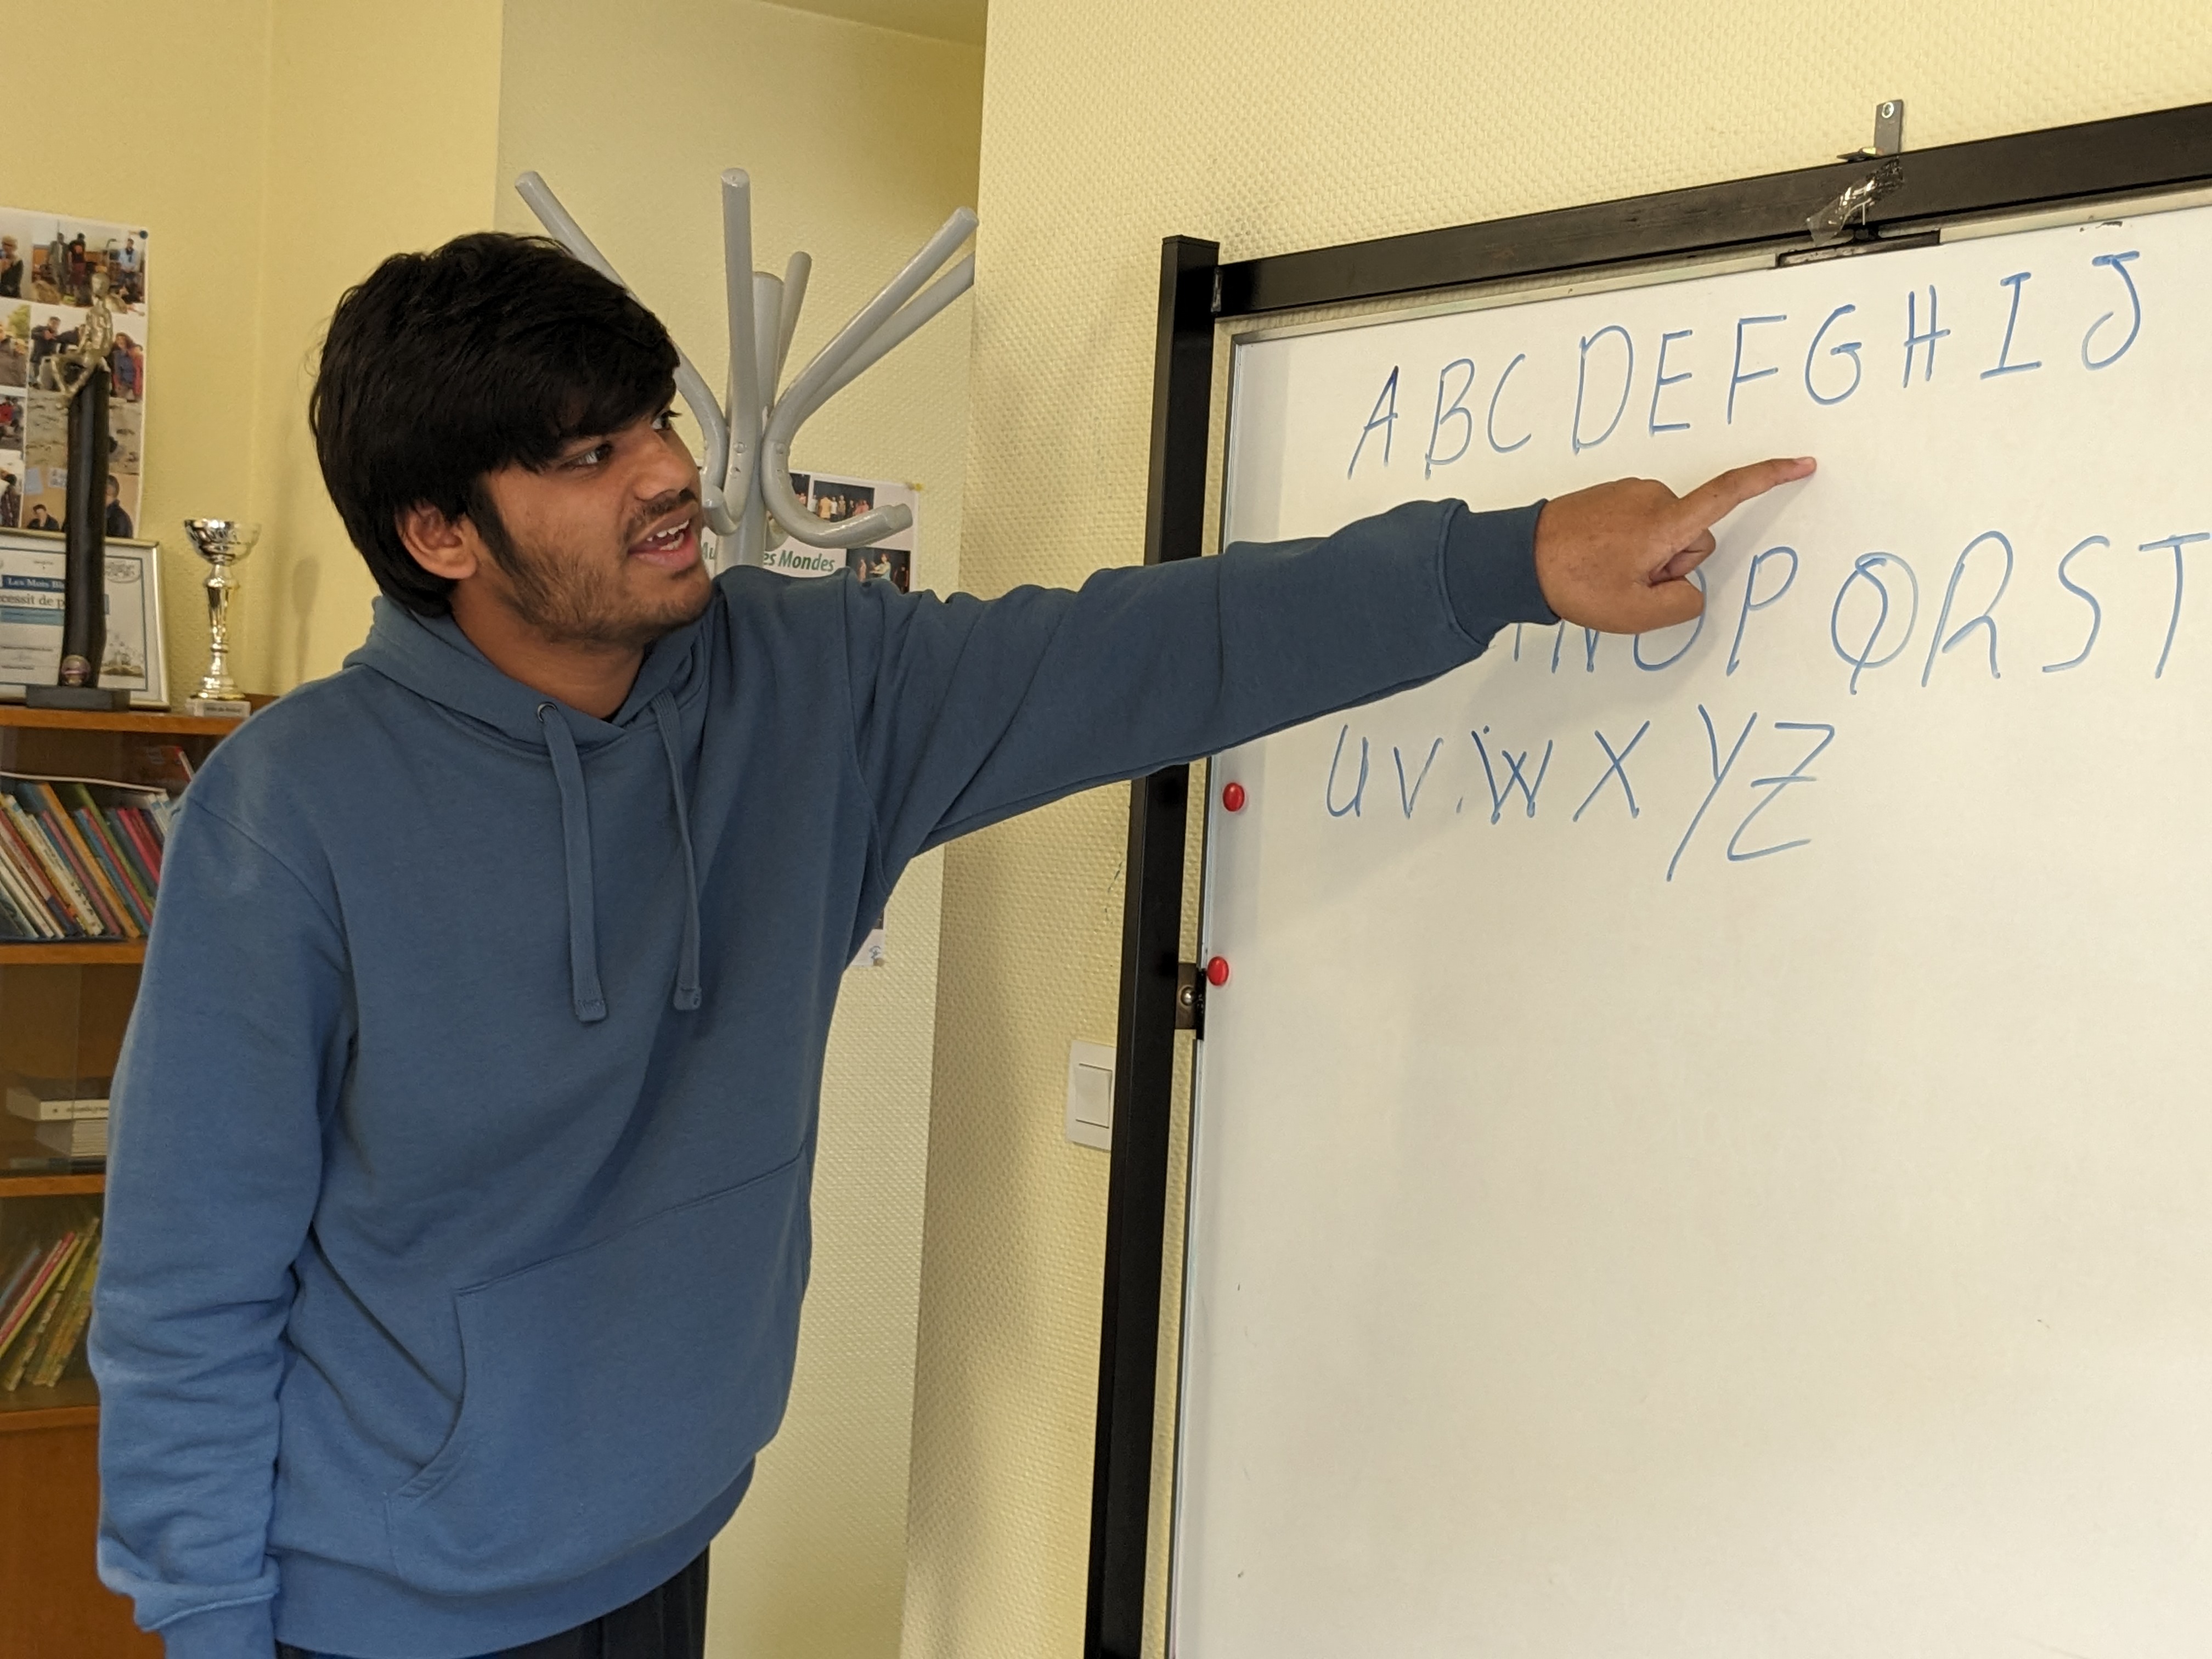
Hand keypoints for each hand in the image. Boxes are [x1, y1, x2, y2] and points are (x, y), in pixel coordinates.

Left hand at [1533, 457, 1815, 631]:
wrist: (1517, 559)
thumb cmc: (1574, 583)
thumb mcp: (1637, 614)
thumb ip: (1684, 604)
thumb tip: (1689, 587)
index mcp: (1666, 522)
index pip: (1729, 495)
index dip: (1769, 479)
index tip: (1801, 464)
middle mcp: (1653, 498)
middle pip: (1693, 539)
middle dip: (1670, 565)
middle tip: (1626, 581)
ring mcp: (1631, 493)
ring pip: (1666, 534)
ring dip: (1647, 557)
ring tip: (1606, 570)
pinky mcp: (1613, 495)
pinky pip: (1641, 525)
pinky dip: (1629, 545)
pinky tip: (1598, 557)